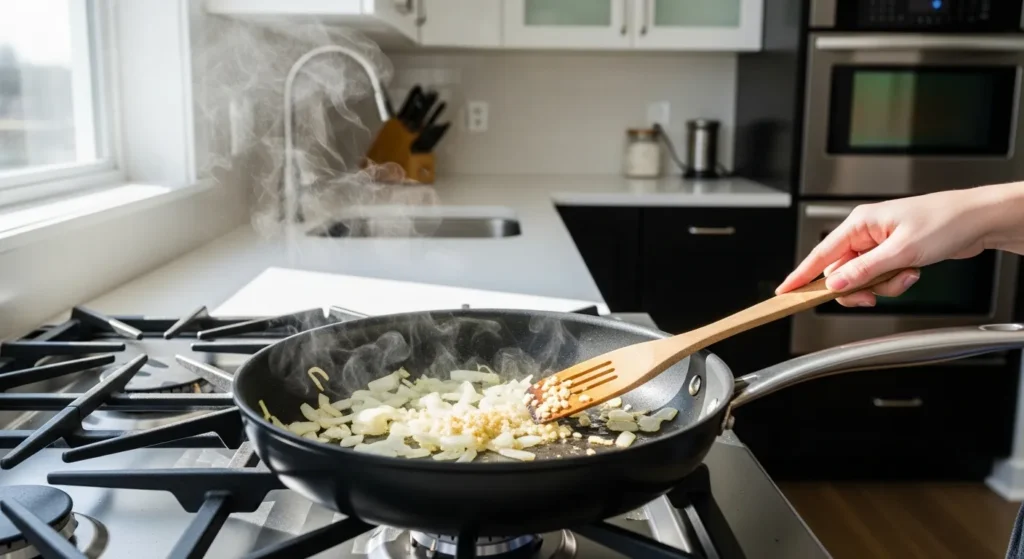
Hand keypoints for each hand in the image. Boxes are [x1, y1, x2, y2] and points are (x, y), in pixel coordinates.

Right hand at [776, 190, 991, 306]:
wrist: (978, 221)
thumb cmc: (944, 221)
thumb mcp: (901, 252)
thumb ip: (864, 270)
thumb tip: (835, 284)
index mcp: (859, 223)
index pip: (821, 254)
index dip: (801, 275)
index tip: (784, 291)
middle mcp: (865, 233)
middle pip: (842, 272)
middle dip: (860, 287)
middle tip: (873, 294)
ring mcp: (879, 244)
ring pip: (863, 278)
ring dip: (883, 285)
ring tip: (907, 275)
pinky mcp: (892, 253)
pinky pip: (880, 277)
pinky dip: (894, 282)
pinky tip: (912, 272)